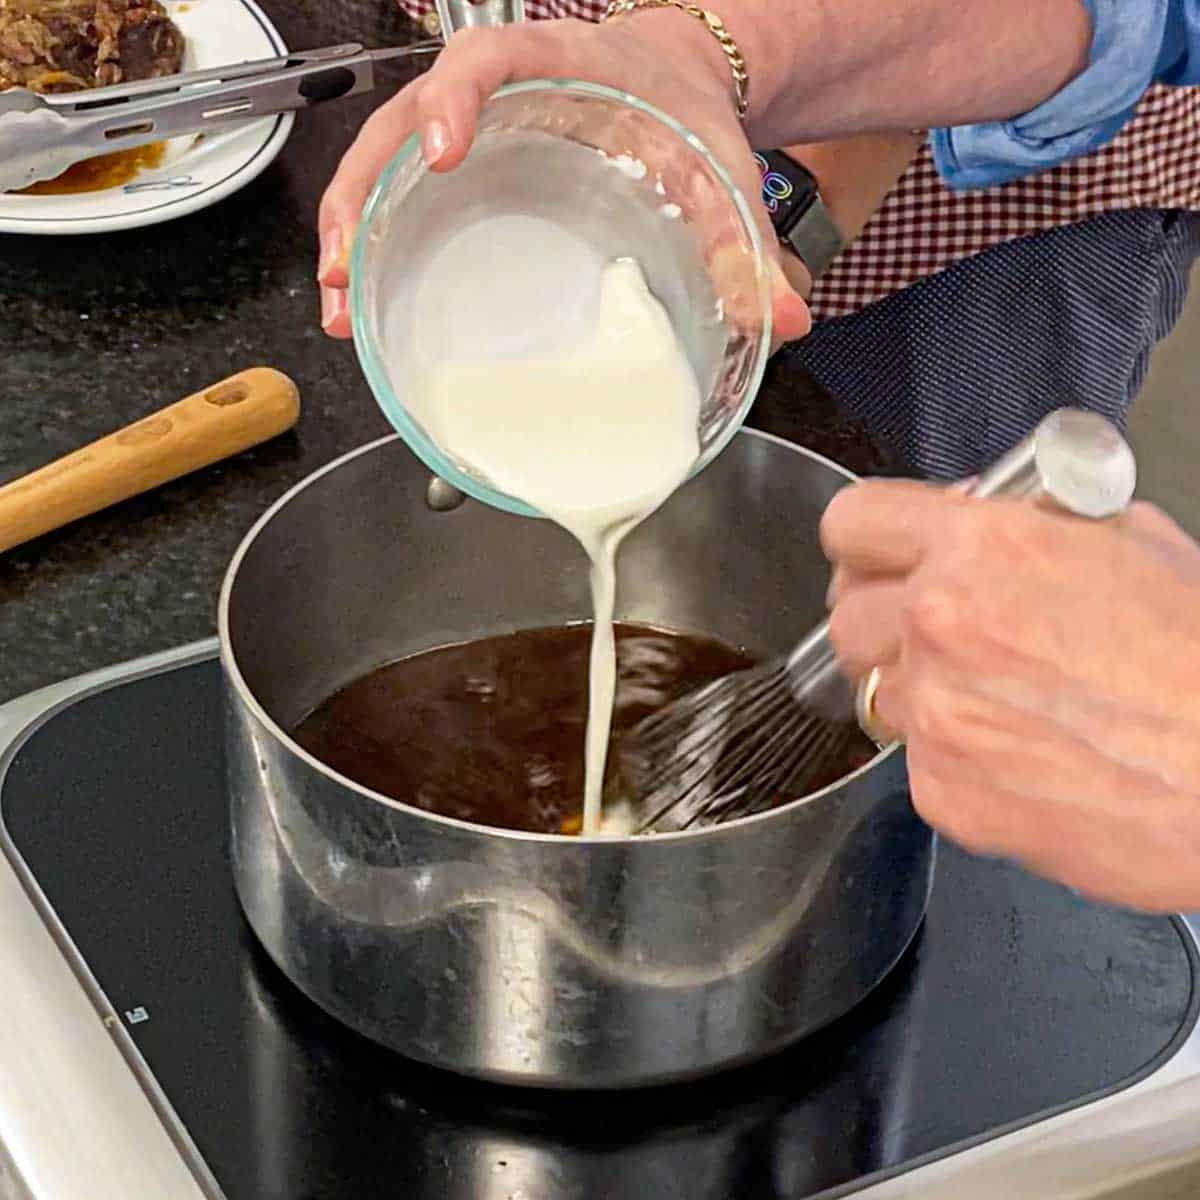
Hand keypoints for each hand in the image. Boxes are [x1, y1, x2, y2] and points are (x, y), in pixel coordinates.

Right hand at [316, 17, 809, 340]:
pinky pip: (399, 195)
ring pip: (382, 164)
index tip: (440, 148)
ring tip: (342, 305)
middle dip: (361, 196)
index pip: (483, 60)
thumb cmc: (686, 112)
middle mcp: (495, 91)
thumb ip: (748, 241)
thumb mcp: (717, 167)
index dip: (453, 99)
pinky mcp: (464, 170)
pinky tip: (365, 297)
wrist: (679, 83)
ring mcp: (471, 129)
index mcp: (555, 65)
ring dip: (349, 231)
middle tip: (348, 270)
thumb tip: (784, 319)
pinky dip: (373, 242)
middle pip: (398, 124)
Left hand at [820, 482, 1199, 912]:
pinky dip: (954, 757)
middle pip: (846, 617)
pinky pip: (915, 761)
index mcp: (982, 549)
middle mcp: (941, 625)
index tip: (880, 558)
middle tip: (938, 632)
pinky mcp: (942, 792)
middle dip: (885, 620)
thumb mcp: (1133, 541)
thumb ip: (1031, 522)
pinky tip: (1023, 753)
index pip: (853, 523)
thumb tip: (973, 514)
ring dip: (920, 691)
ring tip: (1003, 700)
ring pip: (877, 692)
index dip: (868, 540)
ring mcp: (936, 715)